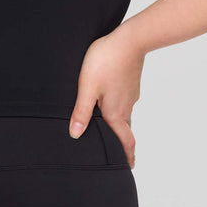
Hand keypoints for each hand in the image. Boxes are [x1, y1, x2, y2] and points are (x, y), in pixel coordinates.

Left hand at [68, 24, 144, 167]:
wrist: (129, 40)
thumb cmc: (105, 61)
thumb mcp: (87, 88)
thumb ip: (81, 112)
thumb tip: (75, 135)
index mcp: (116, 112)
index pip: (125, 141)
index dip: (127, 156)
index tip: (129, 166)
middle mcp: (126, 106)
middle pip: (126, 130)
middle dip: (123, 143)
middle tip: (120, 152)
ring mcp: (131, 94)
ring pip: (126, 114)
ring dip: (121, 125)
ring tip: (111, 128)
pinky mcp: (131, 82)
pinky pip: (126, 100)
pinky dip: (120, 107)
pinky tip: (111, 100)